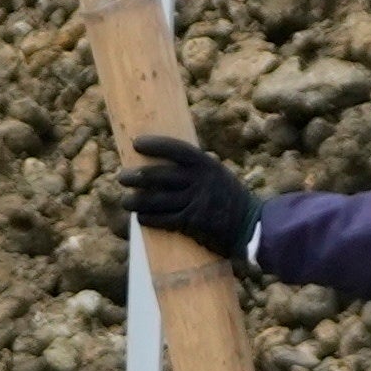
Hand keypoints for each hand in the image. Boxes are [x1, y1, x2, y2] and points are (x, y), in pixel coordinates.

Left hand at [125, 138, 264, 263]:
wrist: (249, 226)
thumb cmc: (229, 198)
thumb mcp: (217, 175)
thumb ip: (195, 170)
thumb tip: (163, 164)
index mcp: (207, 165)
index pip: (176, 149)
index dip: (155, 145)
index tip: (136, 143)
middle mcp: (200, 181)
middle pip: (160, 176)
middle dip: (137, 177)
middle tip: (122, 177)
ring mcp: (196, 203)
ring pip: (157, 200)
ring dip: (137, 201)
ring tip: (126, 201)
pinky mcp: (192, 223)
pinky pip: (164, 220)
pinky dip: (149, 219)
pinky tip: (140, 218)